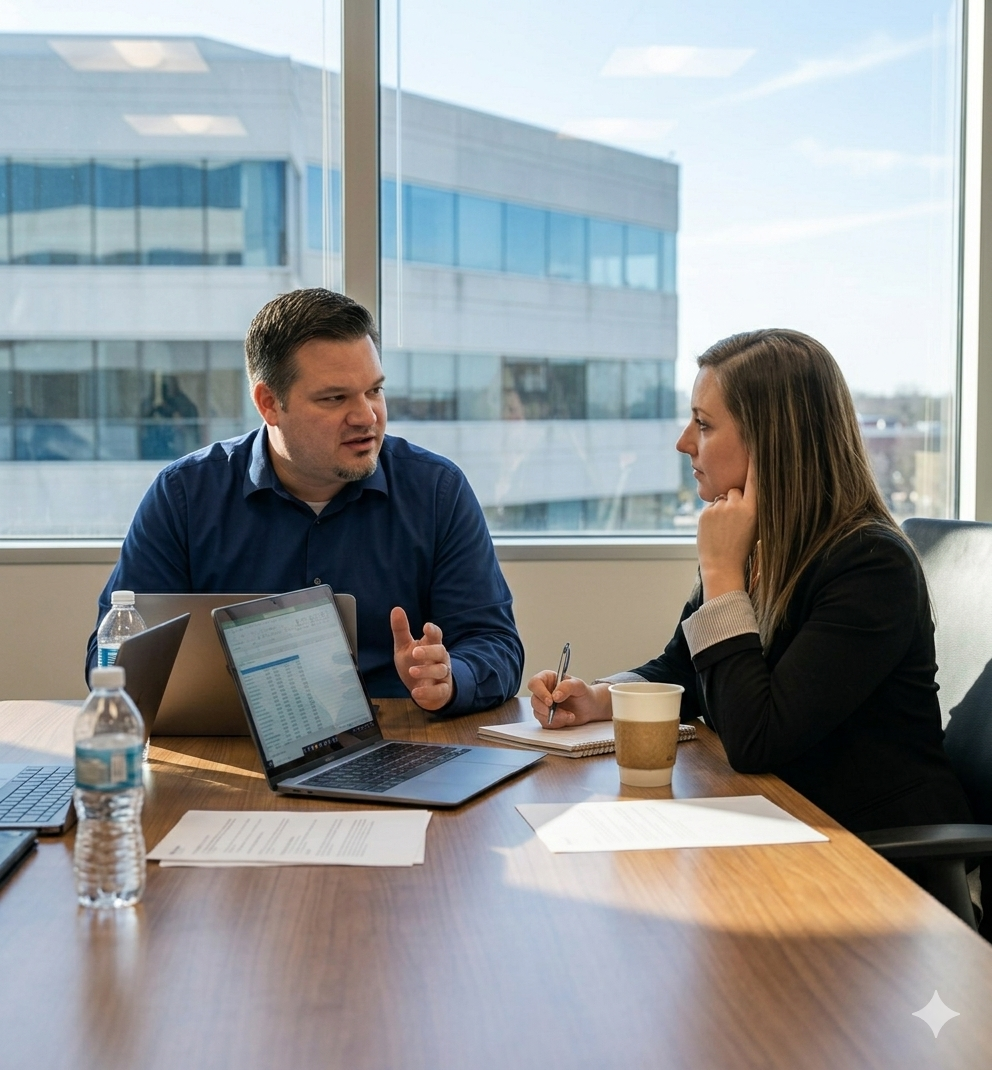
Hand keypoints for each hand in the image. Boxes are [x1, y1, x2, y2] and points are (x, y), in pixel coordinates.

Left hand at [391, 607, 452, 711]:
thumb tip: (396, 608)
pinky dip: (428, 692)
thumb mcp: (404, 647)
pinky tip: (416, 692)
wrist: (422, 689)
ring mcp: (442, 675)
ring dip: (427, 671)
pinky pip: (439, 691)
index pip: (436, 635)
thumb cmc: (414, 663)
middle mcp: (440, 659)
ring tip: (411, 671)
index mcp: (431, 645)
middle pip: (440, 651)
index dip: (432, 630)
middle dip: (429, 651)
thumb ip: (401, 630)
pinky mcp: (442, 690)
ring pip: (441, 671)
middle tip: (415, 652)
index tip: (426, 627)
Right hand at [527, 670, 611, 728]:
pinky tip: (567, 718)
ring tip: (570, 715)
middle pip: (534, 701)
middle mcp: (543, 692)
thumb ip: (567, 687)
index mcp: (547, 679)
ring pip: (539, 713)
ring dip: (555, 717)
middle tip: (563, 712)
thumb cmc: (583, 693)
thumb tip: (555, 695)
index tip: (551, 701)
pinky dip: (557, 723)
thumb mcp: (578, 685)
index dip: (539, 692)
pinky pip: (545, 723)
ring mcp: (543, 705)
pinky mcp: (546, 717)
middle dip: (548, 709)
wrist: (589, 708)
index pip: (534, 683)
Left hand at [696, 459, 756, 600]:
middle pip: (736, 490)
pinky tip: (717, 530)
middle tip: (736, 522)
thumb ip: (752, 506)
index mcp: (754, 509)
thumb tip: (746, 489)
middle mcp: (737, 505)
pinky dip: (714, 514)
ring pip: (723, 498)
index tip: (756, 442)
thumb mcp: (756, 526)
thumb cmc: (743, 547)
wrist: (722, 566)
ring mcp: (720, 508)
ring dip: (724, 508)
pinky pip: (712, 506)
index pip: (755, 478)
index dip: (755, 459)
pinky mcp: (706, 512)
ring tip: (726, 529)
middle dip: (735, 501)